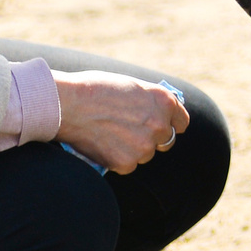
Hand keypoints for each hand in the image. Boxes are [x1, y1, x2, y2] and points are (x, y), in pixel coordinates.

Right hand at [53, 69, 188, 173]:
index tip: (161, 125)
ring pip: (144, 154)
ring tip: (109, 133)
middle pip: (165, 141)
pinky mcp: (127, 163)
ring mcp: (144, 146)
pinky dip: (116, 158)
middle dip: (151, 137)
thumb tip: (159, 113)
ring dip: (132, 148)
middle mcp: (160, 124)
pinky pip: (127, 165)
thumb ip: (151, 101)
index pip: (181, 122)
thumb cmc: (96, 89)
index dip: (170, 123)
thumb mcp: (133, 86)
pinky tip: (102, 144)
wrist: (69, 104)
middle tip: (129, 131)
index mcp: (164, 101)